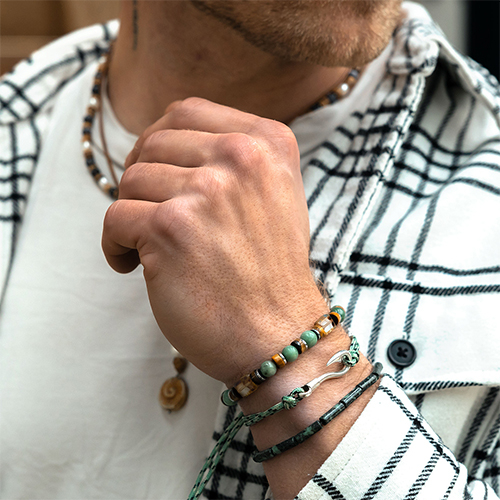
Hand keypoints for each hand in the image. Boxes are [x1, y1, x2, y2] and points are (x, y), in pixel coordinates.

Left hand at [102, 97, 328, 384]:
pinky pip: (115, 217)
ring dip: (132, 214)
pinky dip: (115, 243)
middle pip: (153, 144)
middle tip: (150, 214)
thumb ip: (232, 158)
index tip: (158, 173)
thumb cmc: (270, 270)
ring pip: (131, 180)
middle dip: (143, 179)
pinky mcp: (171, 228)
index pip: (186, 112)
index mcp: (267, 142)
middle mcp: (240, 157)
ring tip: (150, 246)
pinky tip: (132, 264)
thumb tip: (163, 140)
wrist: (279, 332)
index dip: (159, 141)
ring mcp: (206, 190)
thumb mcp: (274, 194)